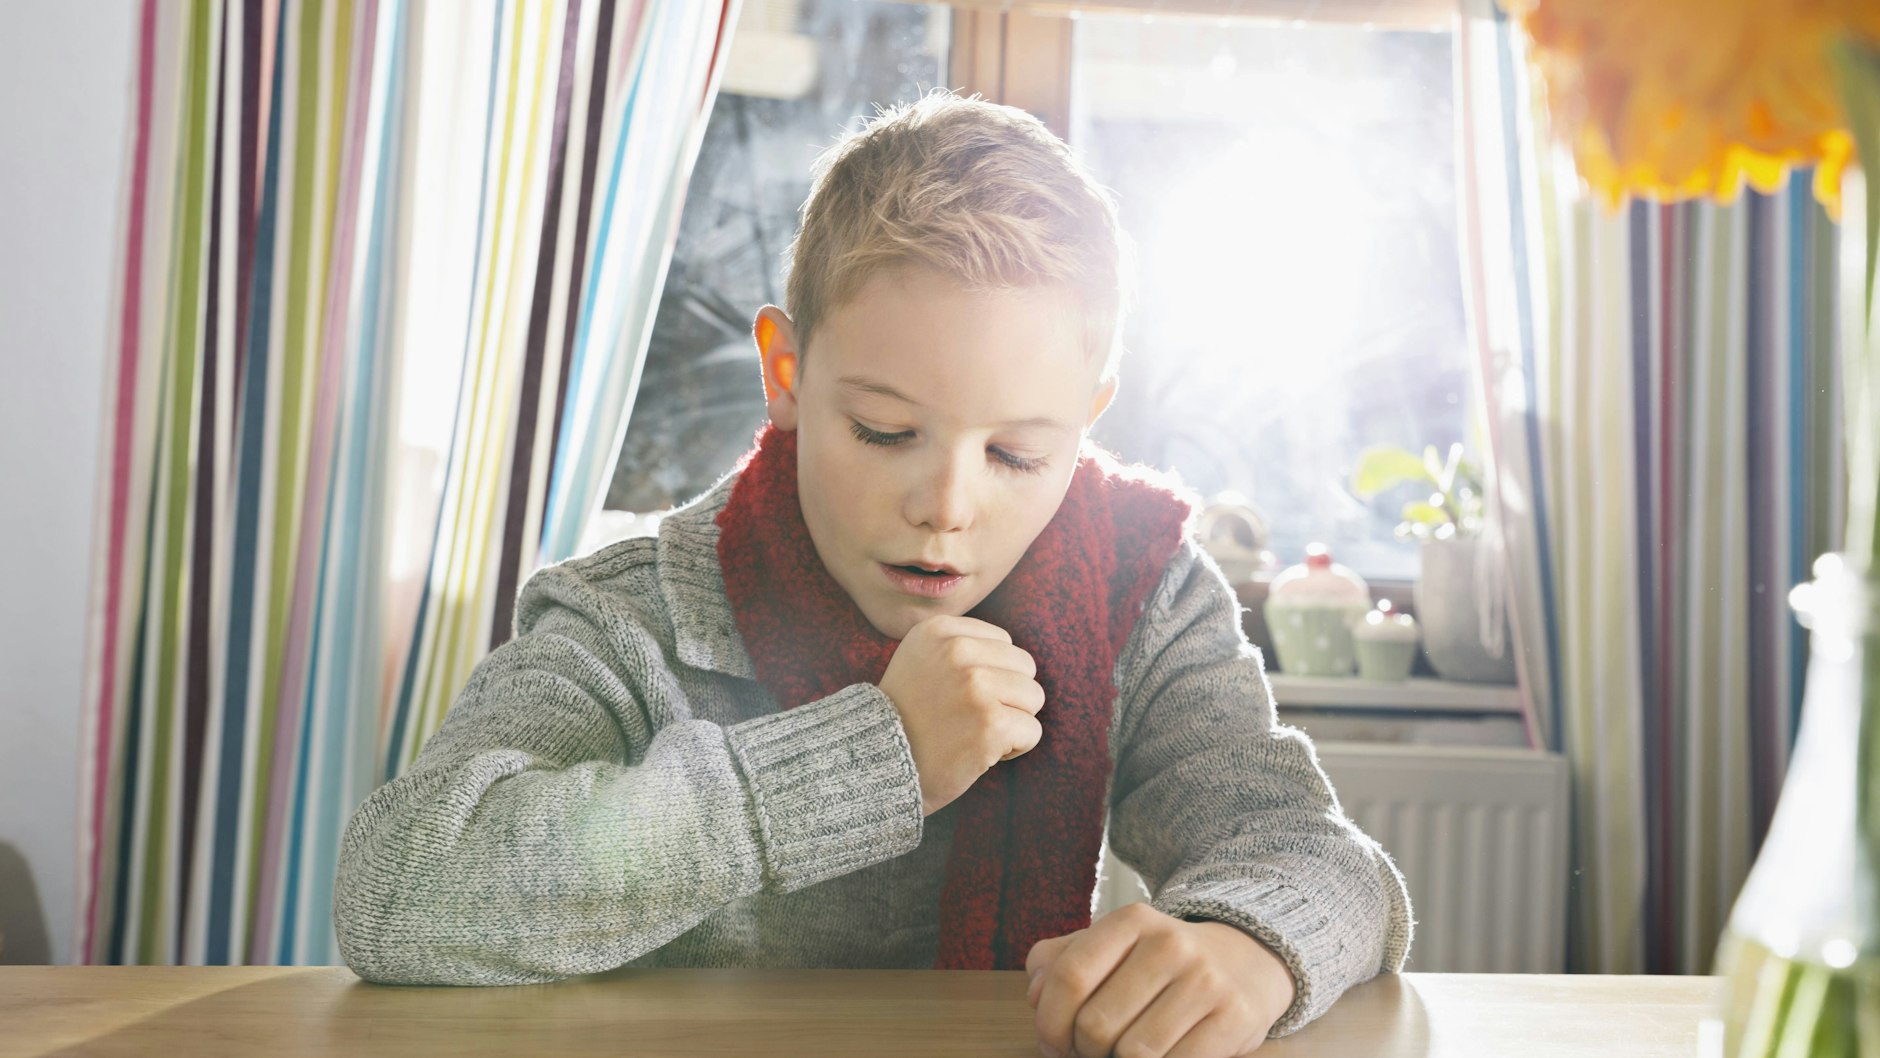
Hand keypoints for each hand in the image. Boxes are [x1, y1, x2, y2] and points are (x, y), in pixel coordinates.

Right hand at [877, 614, 1044, 816]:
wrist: (880, 767)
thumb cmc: (907, 719)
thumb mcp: (919, 659)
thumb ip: (958, 644)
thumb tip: (1010, 649)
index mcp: (939, 630)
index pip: (1004, 642)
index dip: (991, 673)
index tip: (958, 696)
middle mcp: (957, 651)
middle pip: (1025, 667)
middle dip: (1007, 696)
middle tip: (969, 718)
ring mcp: (975, 687)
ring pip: (1033, 698)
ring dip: (1012, 721)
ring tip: (974, 733)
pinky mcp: (991, 723)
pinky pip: (1032, 731)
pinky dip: (1014, 749)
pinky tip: (981, 753)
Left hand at [1024, 903, 1296, 1057]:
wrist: (1246, 961)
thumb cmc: (1160, 963)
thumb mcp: (1113, 945)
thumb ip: (1061, 961)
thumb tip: (1034, 995)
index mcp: (1131, 920)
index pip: (1068, 977)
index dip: (1050, 1022)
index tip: (1054, 1042)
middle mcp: (1170, 943)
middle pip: (1096, 1023)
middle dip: (1085, 1051)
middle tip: (1095, 1050)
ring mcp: (1205, 981)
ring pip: (1133, 1053)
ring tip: (1127, 1053)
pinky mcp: (1233, 1018)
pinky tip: (1160, 1057)